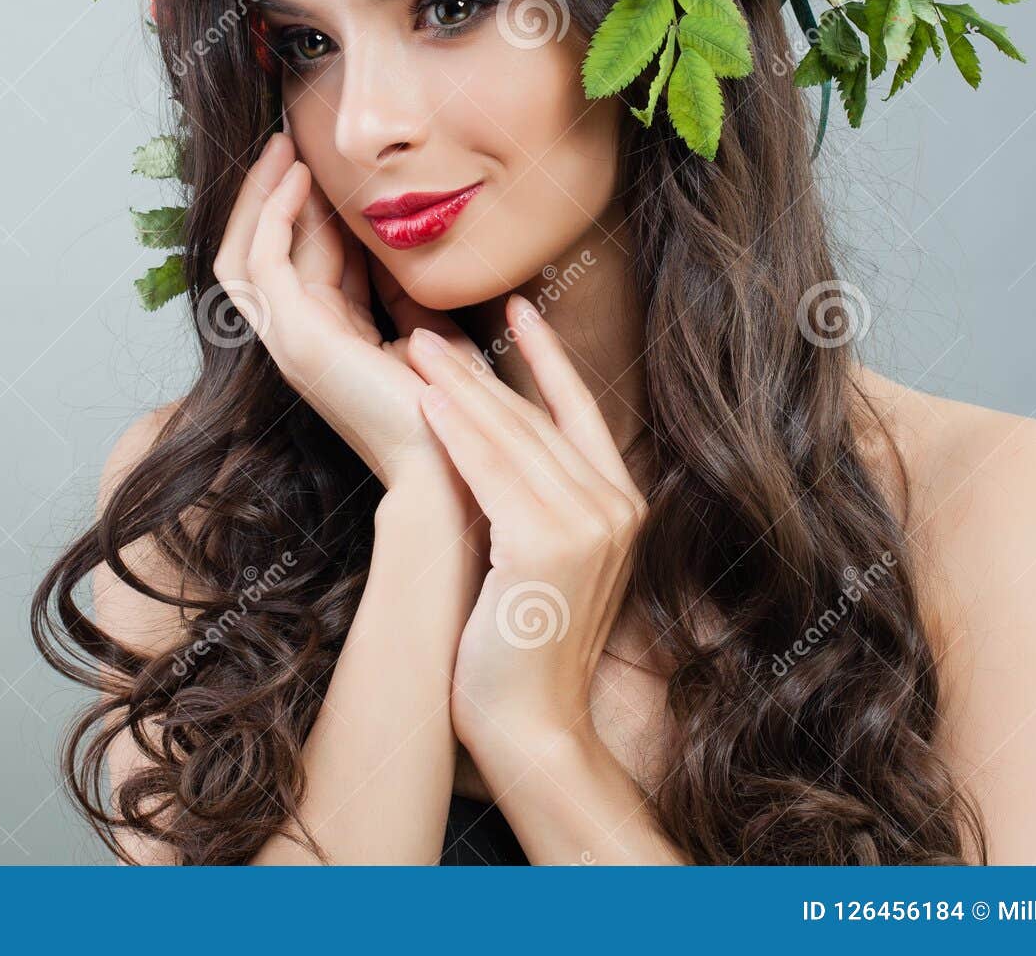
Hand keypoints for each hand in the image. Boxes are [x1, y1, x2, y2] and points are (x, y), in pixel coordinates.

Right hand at [212, 131, 486, 498]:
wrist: (455, 460)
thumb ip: (405, 289)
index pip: (302, 259)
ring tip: (281, 148)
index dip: (307, 207)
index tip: (320, 160)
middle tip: (285, 139)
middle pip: (263, 251)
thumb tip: (398, 241)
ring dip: (259, 198)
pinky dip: (271, 216)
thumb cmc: (453, 405)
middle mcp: (299, 340)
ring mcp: (290, 342)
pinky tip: (297, 180)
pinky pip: (261, 263)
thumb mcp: (430, 327)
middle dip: (271, 194)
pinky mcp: (295, 339)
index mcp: (330, 339)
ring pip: (244, 255)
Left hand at [401, 295, 647, 752]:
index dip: (547, 354)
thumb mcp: (540, 558)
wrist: (532, 729)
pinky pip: (492, 472)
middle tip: (430, 326)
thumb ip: (535, 498)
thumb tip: (496, 440)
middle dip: (479, 365)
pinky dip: (458, 432)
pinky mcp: (547, 544)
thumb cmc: (522, 649)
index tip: (517, 307)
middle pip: (535, 417)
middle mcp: (614, 507)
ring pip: (511, 435)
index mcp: (619, 505)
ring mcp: (588, 525)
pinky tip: (427, 399)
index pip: (579, 410)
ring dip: (459, 385)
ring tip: (416, 344)